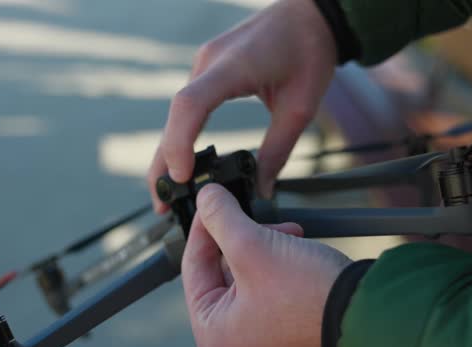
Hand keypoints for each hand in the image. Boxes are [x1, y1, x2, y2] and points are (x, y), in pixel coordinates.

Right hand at [148, 0, 336, 211]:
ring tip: (168, 192)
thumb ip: (277, 151)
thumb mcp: (300, 108)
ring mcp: (204, 65)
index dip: (179, 142)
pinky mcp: (207, 71)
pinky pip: (187, 107)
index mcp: (233, 67)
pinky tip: (184, 163)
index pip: (191, 105)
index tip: (181, 177)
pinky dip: (182, 135)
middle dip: (164, 161)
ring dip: (170, 152)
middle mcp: (209, 63)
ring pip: (177, 114)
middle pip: (175, 115)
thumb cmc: (309, 52)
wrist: (309, 15)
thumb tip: (260, 190)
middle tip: (161, 203)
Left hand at [182, 184, 350, 346]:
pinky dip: (278, 263)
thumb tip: (205, 198)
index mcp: (212, 336)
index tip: (212, 200)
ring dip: (264, 246)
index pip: (193, 267)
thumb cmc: (308, 295)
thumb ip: (221, 218)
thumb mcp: (253, 247)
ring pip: (246, 276)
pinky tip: (296, 246)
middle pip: (220, 272)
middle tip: (259, 220)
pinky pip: (267, 288)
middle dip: (243, 237)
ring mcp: (259, 340)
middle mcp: (232, 344)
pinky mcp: (284, 331)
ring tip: (287, 233)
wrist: (367, 317)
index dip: (203, 227)